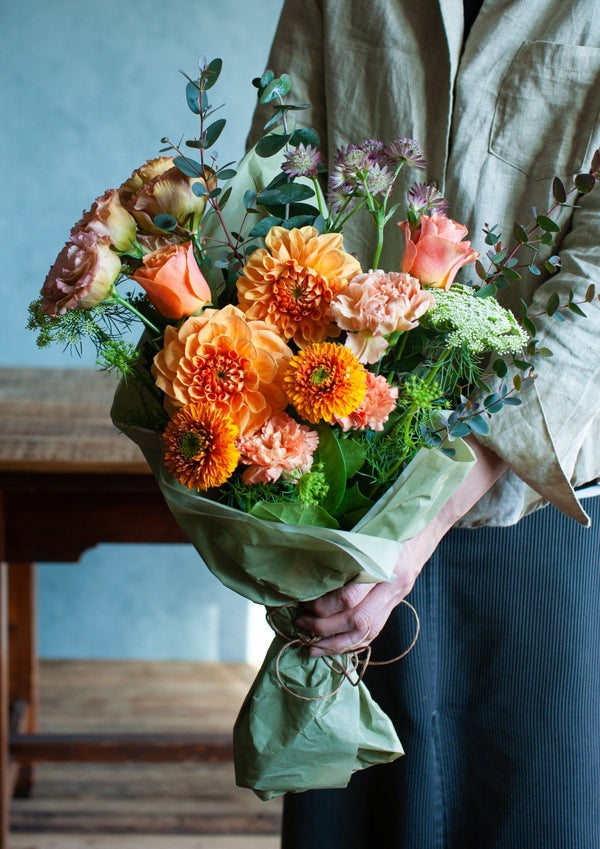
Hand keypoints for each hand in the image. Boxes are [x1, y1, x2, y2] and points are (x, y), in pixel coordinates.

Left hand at [295, 437, 507, 656]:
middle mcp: (393, 586)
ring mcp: (397, 597)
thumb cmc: (393, 520)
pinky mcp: (396, 602)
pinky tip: (334, 646)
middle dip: (324, 628)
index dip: (323, 606)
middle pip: (356, 621)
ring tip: (312, 645)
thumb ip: (347, 547)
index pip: (350, 598)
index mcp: (385, 565)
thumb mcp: (371, 528)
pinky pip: (375, 631)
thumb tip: (308, 564)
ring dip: (336, 644)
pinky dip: (353, 643)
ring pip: (367, 633)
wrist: (428, 523)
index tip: (302, 603)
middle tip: (300, 623)